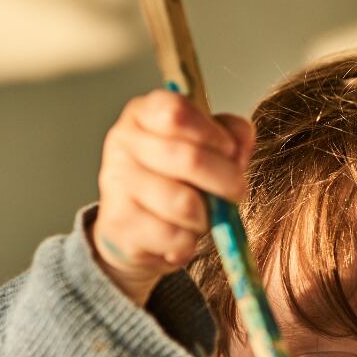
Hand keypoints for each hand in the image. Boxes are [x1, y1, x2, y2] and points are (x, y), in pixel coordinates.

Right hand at [90, 89, 253, 305]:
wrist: (133, 228)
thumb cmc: (178, 179)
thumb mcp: (206, 147)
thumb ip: (231, 136)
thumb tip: (240, 146)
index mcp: (144, 114)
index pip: (177, 113)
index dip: (213, 134)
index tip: (230, 151)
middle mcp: (123, 142)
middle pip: (190, 159)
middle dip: (227, 181)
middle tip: (237, 191)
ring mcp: (116, 182)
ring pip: (185, 204)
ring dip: (208, 217)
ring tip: (203, 217)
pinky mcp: (119, 223)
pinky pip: (174, 237)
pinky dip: (189, 243)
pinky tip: (182, 237)